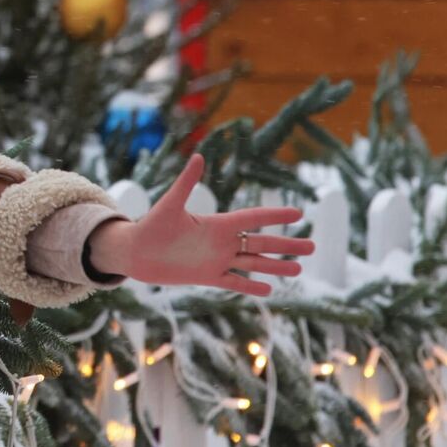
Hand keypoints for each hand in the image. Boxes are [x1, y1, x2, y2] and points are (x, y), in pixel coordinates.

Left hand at [85, 154, 312, 296]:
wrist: (134, 253)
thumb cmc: (150, 225)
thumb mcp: (170, 204)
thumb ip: (186, 183)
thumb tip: (198, 156)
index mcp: (216, 223)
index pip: (252, 218)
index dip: (274, 216)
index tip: (298, 213)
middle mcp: (220, 242)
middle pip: (260, 242)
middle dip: (286, 244)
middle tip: (313, 246)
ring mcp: (216, 260)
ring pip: (252, 263)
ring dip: (275, 266)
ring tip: (299, 268)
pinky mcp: (207, 277)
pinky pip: (233, 282)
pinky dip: (250, 286)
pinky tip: (270, 290)